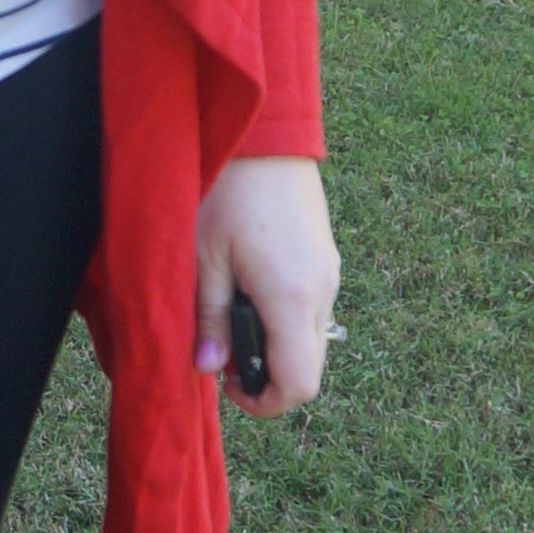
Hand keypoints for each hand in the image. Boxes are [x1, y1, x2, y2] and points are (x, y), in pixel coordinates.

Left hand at [193, 155, 339, 416]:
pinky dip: (285, 318)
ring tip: (230, 314)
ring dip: (275, 344)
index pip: (298, 384)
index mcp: (293, 298)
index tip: (227, 385)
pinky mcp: (325, 256)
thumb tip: (210, 368)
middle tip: (221, 350)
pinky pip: (312, 308)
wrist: (264, 131)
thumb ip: (210, 318)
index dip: (263, 401)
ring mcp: (329, 272)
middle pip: (309, 367)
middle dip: (266, 374)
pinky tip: (249, 288)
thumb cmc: (227, 189)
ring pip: (311, 338)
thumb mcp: (204, 258)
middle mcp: (322, 291)